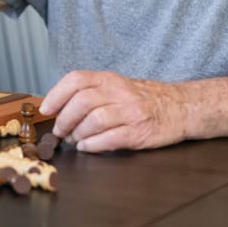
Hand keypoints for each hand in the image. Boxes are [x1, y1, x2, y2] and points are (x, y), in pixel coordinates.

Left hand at [38, 70, 187, 151]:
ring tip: (75, 140)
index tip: (46, 109)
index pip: (76, 79)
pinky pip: (110, 139)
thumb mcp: (118, 86)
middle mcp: (119, 92)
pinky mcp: (139, 132)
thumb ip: (92, 92)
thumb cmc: (144, 99)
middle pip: (81, 102)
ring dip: (78, 134)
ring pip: (94, 120)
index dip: (56, 94)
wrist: (181, 107)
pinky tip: (87, 147)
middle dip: (64, 119)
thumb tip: (58, 107)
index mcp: (110, 79)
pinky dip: (93, 145)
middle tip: (60, 132)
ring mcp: (130, 112)